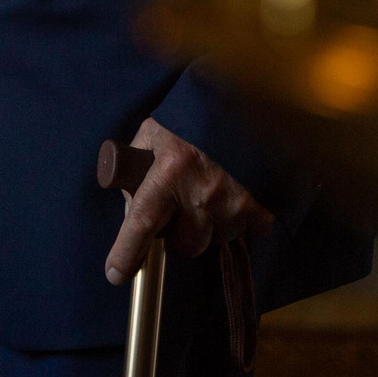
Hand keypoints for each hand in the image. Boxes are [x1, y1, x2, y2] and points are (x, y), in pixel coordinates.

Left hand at [104, 117, 273, 283]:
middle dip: (178, 232)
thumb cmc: (193, 118)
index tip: (115, 274)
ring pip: (215, 240)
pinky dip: (238, 220)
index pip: (142, 223)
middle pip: (183, 244)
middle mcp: (201, 194)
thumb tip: (130, 208)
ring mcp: (234, 205)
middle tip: (181, 204)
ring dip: (209, 225)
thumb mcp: (154, 132)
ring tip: (211, 191)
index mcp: (168, 172)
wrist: (249, 103)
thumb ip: (136, 166)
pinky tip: (234, 194)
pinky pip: (245, 232)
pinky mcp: (262, 209)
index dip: (127, 252)